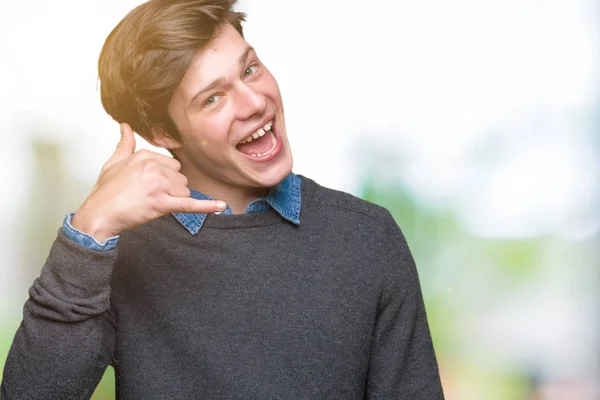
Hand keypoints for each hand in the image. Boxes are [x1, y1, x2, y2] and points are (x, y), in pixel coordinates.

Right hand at [71, 123, 225, 241]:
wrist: (98, 215)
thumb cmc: (105, 192)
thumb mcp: (113, 162)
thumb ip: (124, 144)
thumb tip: (126, 126)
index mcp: (144, 155)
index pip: (172, 165)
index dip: (164, 178)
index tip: (149, 185)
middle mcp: (153, 167)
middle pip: (180, 178)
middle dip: (170, 189)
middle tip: (149, 196)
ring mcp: (158, 185)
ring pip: (183, 191)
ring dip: (173, 200)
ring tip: (150, 203)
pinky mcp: (161, 204)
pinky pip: (189, 204)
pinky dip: (206, 206)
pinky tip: (221, 206)